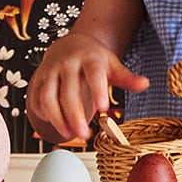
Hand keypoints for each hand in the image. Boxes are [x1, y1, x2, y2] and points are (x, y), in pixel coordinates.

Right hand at [26, 31, 148, 143]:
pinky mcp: (37, 80)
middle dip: (75, 115)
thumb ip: (127, 78)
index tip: (104, 109)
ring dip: (56, 119)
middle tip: (85, 134)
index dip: (98, 90)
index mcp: (89, 59)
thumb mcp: (112, 66)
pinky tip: (56, 125)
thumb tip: (145, 84)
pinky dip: (43, 115)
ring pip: (48, 97)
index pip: (94, 74)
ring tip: (69, 135)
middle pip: (68, 92)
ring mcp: (49, 72)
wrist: (68, 46)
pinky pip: (35, 99)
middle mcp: (66, 64)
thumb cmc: (94, 61)